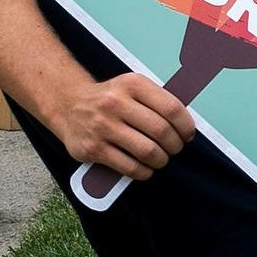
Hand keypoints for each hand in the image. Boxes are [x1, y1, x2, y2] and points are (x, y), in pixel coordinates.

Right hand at [49, 71, 193, 182]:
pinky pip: (129, 167)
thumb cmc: (110, 99)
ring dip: (161, 160)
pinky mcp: (93, 149)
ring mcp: (102, 126)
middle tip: (175, 149)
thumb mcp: (132, 87)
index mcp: (132, 84)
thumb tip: (186, 124)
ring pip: (147, 151)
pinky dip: (144, 172)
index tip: (188, 135)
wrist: (69, 105)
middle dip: (175, 145)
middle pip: (161, 131)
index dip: (185, 126)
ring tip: (161, 160)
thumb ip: (157, 100)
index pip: (171, 108)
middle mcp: (116, 103)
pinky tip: (146, 169)